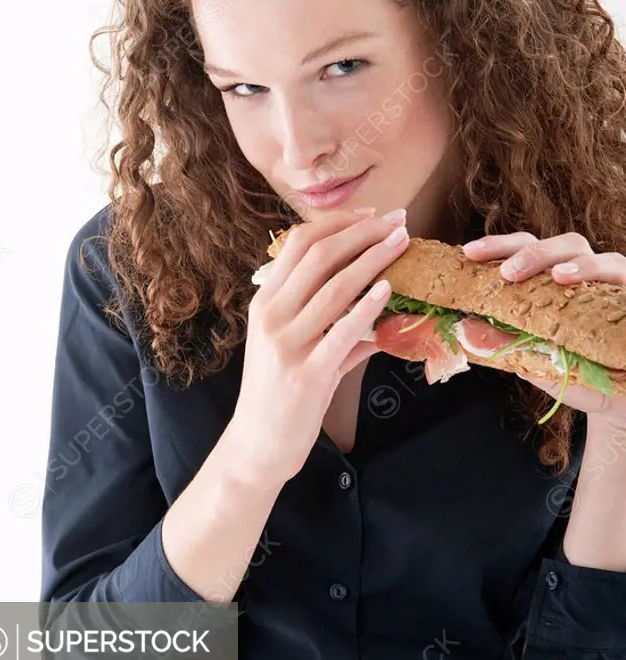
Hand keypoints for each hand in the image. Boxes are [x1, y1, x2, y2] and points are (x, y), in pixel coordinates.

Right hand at [232, 208, 409, 484]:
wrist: (258, 444)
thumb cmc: (278, 394)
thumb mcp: (293, 347)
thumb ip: (328, 321)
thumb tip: (373, 301)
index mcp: (265, 302)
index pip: (298, 243)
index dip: (338, 223)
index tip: (371, 215)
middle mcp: (272, 316)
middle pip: (319, 255)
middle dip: (362, 232)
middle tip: (396, 221)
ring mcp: (288, 344)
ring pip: (334, 287)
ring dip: (373, 259)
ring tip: (401, 243)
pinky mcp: (307, 373)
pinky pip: (342, 333)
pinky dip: (367, 308)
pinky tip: (387, 290)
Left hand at [461, 230, 625, 422]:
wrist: (617, 404)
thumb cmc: (574, 375)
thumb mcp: (533, 363)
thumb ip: (503, 345)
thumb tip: (465, 329)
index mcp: (555, 281)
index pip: (528, 248)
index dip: (500, 246)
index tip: (469, 252)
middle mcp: (589, 276)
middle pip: (566, 244)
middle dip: (535, 252)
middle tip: (508, 272)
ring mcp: (617, 288)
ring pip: (607, 259)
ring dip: (581, 264)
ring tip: (559, 277)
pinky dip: (617, 283)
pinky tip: (602, 292)